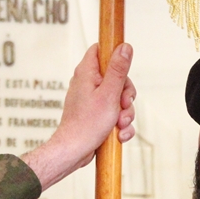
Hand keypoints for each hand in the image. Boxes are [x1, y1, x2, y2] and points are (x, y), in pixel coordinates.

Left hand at [22, 43, 135, 188]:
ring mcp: (92, 99)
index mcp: (87, 72)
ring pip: (118, 98)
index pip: (101, 50)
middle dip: (126, 94)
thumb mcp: (109, 94)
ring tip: (119, 124)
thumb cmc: (87, 125)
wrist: (74, 151)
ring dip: (125, 113)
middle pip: (117, 77)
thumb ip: (118, 70)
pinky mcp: (96, 114)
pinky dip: (120, 124)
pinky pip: (114, 113)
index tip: (124, 68)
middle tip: (122, 105)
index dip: (116, 56)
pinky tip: (119, 134)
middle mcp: (88, 83)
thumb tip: (125, 47)